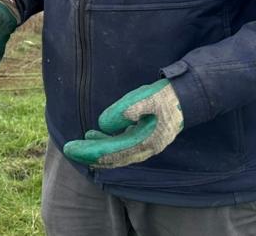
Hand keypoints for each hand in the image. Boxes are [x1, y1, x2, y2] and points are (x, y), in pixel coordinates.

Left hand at [62, 78, 182, 168]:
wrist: (187, 98)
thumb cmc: (165, 96)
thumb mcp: (145, 98)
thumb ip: (124, 111)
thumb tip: (103, 124)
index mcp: (143, 142)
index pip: (110, 151)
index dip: (88, 151)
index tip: (70, 148)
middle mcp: (143, 149)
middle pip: (111, 157)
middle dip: (88, 154)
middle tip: (68, 149)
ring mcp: (144, 145)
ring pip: (116, 155)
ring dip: (97, 151)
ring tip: (81, 143)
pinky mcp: (144, 139)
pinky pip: (121, 147)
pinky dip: (107, 144)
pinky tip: (97, 134)